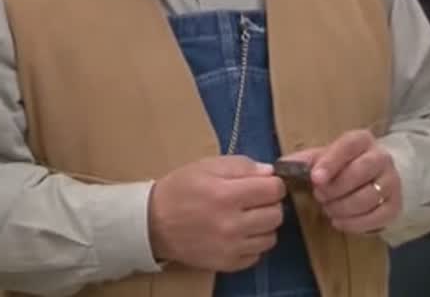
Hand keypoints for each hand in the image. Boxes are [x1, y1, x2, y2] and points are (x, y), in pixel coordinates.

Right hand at [147, 156, 285, 271]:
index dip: (272, 183)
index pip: (274, 189)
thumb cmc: (179, 190)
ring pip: (271, 237)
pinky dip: (252, 244)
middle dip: (268, 204)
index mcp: (226, 194)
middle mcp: (232, 224)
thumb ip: (241, 166)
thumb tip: (270, 173)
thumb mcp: (206, 166)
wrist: (153, 223)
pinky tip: (237, 234)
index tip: (263, 184)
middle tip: (252, 200)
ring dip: (263, 225)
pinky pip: (257, 255)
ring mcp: (231, 247)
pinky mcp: (228, 263)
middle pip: (276, 214)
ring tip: (245, 218)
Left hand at [281, 129, 400, 233]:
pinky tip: (339, 222)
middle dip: (336, 188)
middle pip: (361, 172)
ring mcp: (392, 182)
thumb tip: (282, 166)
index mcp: (361, 140)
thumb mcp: (322, 157)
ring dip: (343, 207)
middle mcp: (381, 158)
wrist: (373, 177)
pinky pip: (379, 217)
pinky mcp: (396, 205)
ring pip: (369, 196)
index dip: (331, 162)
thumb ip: (303, 160)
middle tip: (319, 197)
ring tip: (328, 209)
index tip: (315, 179)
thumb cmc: (341, 165)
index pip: (348, 146)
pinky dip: (356, 223)